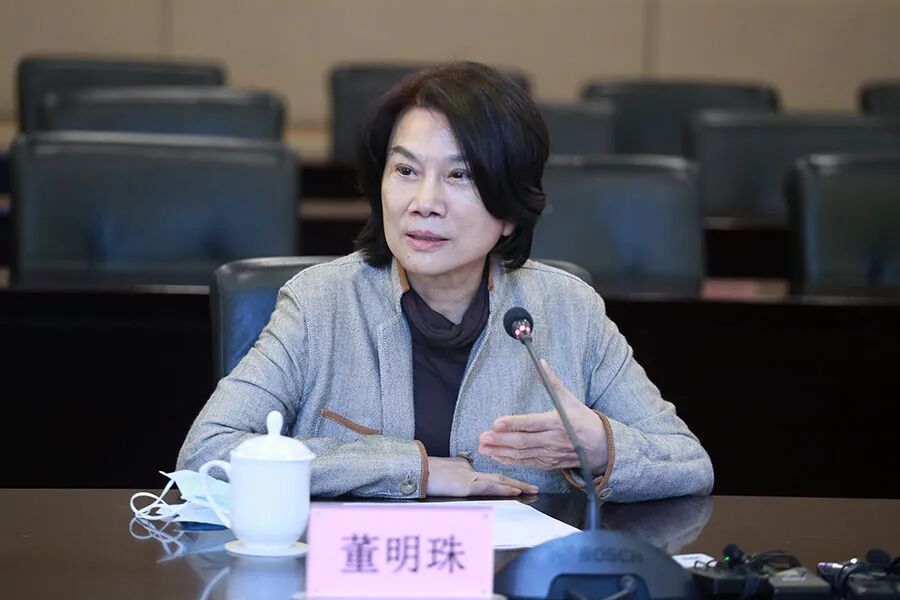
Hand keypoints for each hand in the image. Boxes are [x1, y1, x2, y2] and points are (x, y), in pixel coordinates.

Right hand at [425, 457, 538, 496]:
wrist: (413, 471)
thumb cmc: (424, 474)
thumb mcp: (443, 474)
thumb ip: (457, 476)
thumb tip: (465, 481)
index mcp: (465, 470)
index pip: (490, 476)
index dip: (506, 480)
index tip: (519, 485)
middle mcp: (469, 472)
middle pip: (499, 477)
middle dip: (518, 482)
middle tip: (534, 487)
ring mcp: (468, 478)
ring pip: (498, 481)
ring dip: (517, 485)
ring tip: (532, 490)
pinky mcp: (466, 485)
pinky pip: (489, 487)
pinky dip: (504, 488)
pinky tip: (515, 491)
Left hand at [478, 359, 607, 473]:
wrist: (602, 448)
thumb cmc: (584, 421)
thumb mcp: (570, 400)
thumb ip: (553, 383)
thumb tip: (541, 362)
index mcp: (557, 422)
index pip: (531, 423)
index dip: (513, 423)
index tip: (496, 422)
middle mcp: (552, 440)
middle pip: (523, 441)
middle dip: (501, 440)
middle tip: (483, 437)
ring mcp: (550, 454)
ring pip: (522, 454)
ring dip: (501, 452)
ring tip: (483, 448)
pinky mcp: (549, 463)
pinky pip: (527, 463)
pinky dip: (511, 461)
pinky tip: (496, 457)